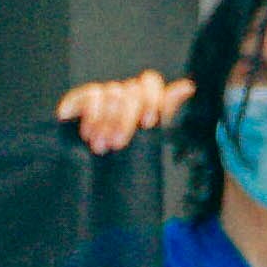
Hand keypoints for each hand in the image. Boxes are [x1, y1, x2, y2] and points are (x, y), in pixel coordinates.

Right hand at [58, 72, 192, 151]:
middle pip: (131, 90)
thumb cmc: (118, 164)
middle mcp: (121, 96)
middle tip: (118, 144)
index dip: (151, 97)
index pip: (149, 82)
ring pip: (112, 92)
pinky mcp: (78, 101)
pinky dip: (92, 113)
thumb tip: (188, 86)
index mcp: (138, 102)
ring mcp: (100, 98)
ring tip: (100, 146)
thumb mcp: (148, 140)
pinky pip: (91, 94)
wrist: (85, 185)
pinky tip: (88, 133)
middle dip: (126, 119)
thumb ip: (165, 111)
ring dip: (107, 122)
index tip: (148, 122)